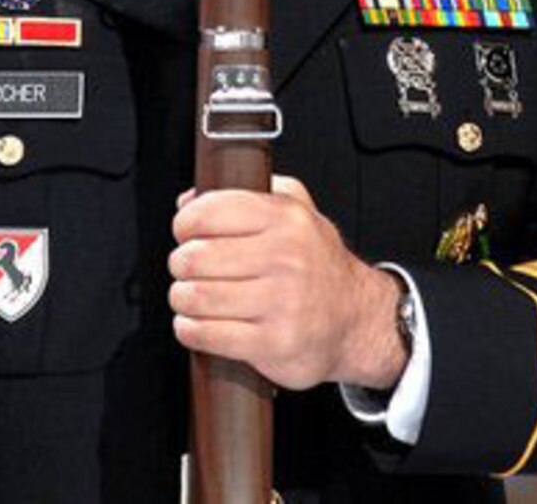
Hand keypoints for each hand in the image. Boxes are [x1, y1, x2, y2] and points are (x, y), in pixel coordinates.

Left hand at [170, 176, 407, 391]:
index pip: (210, 212)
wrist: (356, 319)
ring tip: (189, 298)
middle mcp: (286, 257)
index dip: (185, 224)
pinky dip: (190, 330)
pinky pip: (208, 334)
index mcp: (286, 219)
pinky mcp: (273, 342)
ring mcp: (282, 302)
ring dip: (182, 299)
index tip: (184, 233)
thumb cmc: (318, 265)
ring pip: (197, 297)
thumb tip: (189, 199)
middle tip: (186, 269)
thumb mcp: (296, 210)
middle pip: (196, 258)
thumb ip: (247, 193)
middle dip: (180, 265)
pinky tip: (196, 324)